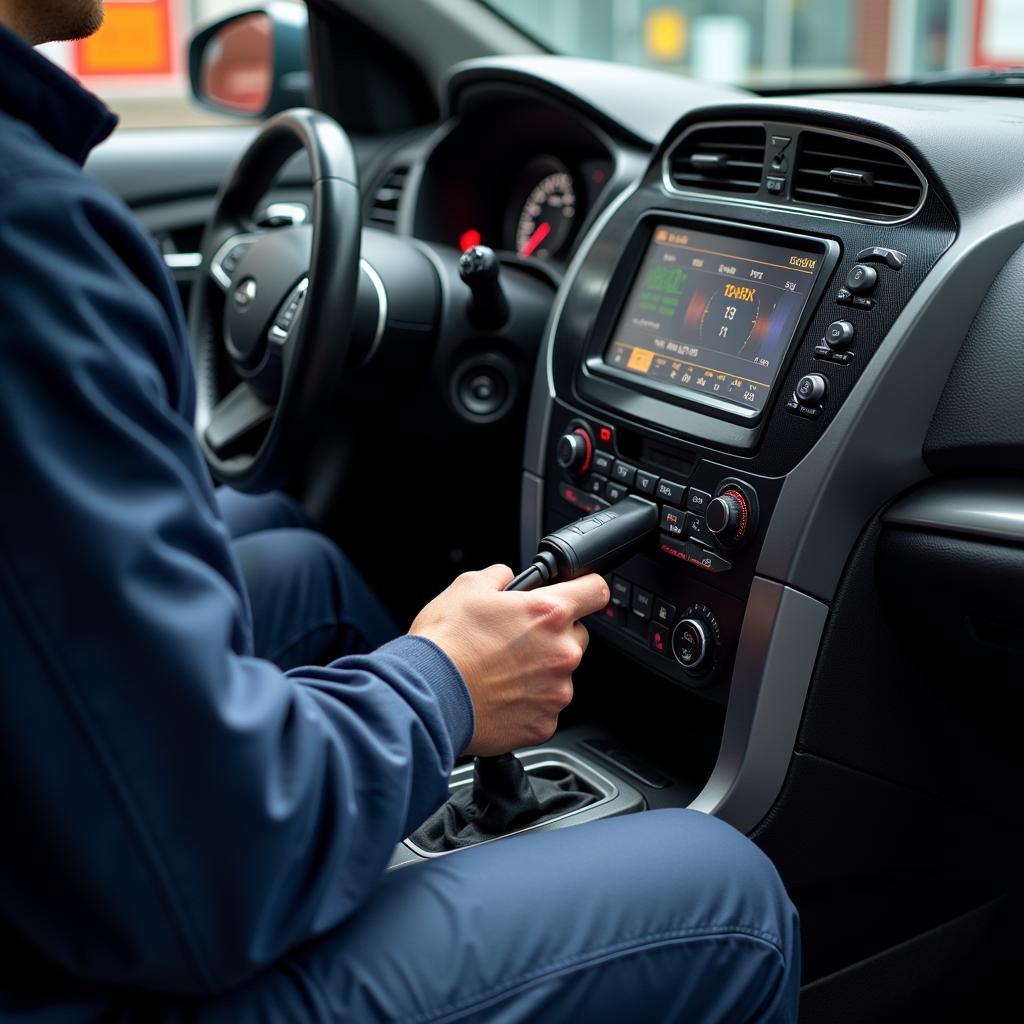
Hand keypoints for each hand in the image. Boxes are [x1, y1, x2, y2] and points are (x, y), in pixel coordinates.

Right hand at [409, 566, 609, 755]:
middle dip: (553, 634)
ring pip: (560, 674)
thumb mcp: (468, 587)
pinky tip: (499, 695)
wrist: (427, 695)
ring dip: (540, 670)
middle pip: (578, 635)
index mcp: (549, 613)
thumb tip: (508, 579)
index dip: (584, 588)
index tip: (577, 593)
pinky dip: (528, 702)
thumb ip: (500, 576)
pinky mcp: (544, 724)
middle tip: (516, 639)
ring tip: (500, 671)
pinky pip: (545, 707)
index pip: (596, 590)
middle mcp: (562, 653)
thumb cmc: (445, 643)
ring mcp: (556, 692)